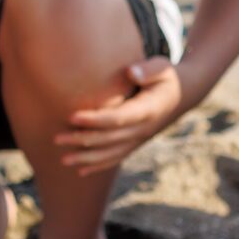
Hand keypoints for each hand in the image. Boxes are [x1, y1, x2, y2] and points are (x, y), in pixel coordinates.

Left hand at [53, 56, 184, 175]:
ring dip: (86, 158)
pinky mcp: (135, 143)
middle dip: (82, 140)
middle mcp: (142, 129)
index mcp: (148, 110)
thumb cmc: (166, 77)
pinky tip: (80, 170)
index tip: (72, 116)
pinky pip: (116, 157)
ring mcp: (138, 139)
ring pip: (111, 153)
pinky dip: (98, 165)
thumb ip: (148, 70)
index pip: (118, 118)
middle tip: (56, 138)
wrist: (182, 96)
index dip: (95, 119)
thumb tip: (131, 72)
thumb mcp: (162, 68)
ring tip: (63, 160)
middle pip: (109, 139)